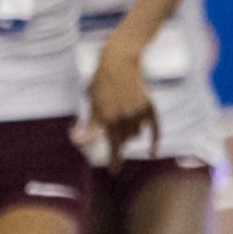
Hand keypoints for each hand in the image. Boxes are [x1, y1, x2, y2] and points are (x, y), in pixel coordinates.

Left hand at [82, 40, 158, 164]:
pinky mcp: (148, 106)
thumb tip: (77, 138)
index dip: (114, 160)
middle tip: (115, 160)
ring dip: (129, 137)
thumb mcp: (91, 102)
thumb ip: (89, 123)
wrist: (120, 62)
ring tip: (121, 130)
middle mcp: (124, 116)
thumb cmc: (100, 82)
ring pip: (136, 135)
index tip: (114, 171)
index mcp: (107, 117)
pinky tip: (152, 152)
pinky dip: (155, 140)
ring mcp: (138, 111)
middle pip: (124, 142)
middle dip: (118, 150)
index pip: (113, 145)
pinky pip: (155, 127)